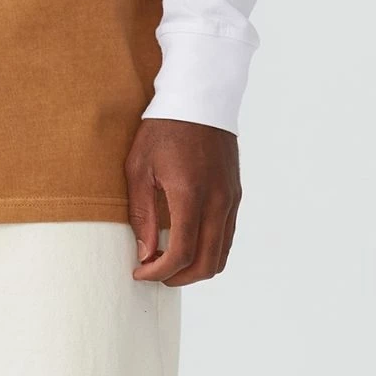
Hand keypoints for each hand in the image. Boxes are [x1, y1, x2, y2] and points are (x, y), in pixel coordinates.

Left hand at [124, 117, 240, 285]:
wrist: (198, 98)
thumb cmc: (163, 129)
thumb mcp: (139, 168)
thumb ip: (142, 214)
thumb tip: (144, 252)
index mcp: (191, 195)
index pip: (181, 253)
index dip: (158, 272)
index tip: (139, 273)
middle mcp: (217, 201)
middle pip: (207, 263)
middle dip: (179, 277)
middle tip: (154, 274)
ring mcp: (231, 199)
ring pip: (221, 254)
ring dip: (196, 267)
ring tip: (169, 261)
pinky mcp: (236, 194)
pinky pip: (226, 236)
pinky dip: (209, 250)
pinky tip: (186, 242)